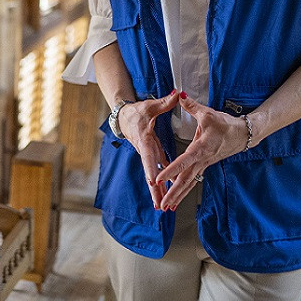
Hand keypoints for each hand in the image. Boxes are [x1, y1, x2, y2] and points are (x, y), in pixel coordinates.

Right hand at [117, 90, 180, 209]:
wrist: (124, 117)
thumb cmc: (136, 111)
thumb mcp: (150, 106)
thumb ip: (164, 103)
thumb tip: (177, 94)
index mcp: (144, 139)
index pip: (148, 155)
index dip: (150, 167)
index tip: (152, 179)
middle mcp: (145, 150)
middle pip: (150, 172)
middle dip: (154, 189)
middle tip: (159, 204)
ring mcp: (148, 154)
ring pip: (152, 175)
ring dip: (157, 191)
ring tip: (161, 206)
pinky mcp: (151, 154)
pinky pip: (157, 171)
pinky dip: (160, 183)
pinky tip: (166, 192)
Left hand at [153, 94, 247, 210]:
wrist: (244, 134)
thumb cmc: (226, 124)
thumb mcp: (208, 113)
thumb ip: (192, 106)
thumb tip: (179, 95)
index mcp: (201, 148)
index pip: (184, 161)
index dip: (171, 170)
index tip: (160, 178)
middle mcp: (202, 160)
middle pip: (186, 179)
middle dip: (173, 193)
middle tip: (162, 204)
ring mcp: (204, 165)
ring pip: (189, 183)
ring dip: (178, 195)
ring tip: (167, 208)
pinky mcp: (205, 166)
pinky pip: (192, 180)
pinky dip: (184, 190)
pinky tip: (176, 198)